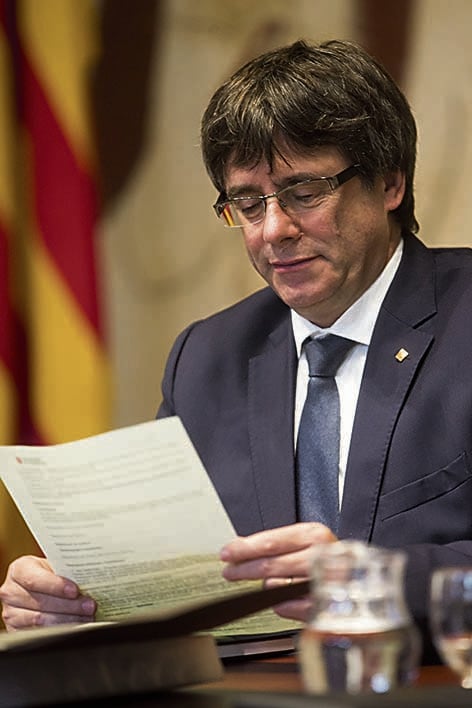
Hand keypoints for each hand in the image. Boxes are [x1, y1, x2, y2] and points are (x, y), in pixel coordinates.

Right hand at [0, 555, 95, 631]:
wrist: (39, 587)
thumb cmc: (49, 574)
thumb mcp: (55, 566)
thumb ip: (67, 571)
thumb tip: (92, 577)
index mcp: (19, 570)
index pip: (34, 579)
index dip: (55, 586)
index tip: (75, 590)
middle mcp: (11, 592)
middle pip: (40, 603)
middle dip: (69, 606)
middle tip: (89, 606)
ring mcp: (12, 613)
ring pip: (41, 621)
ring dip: (68, 620)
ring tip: (86, 617)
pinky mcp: (16, 631)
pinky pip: (39, 634)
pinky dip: (61, 632)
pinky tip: (76, 626)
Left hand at [220, 522, 336, 621]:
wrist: (360, 577)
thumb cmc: (328, 559)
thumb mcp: (304, 542)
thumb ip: (274, 543)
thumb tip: (239, 546)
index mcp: (314, 535)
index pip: (272, 541)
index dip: (246, 548)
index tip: (228, 553)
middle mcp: (321, 556)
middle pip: (272, 564)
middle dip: (245, 568)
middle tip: (230, 572)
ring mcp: (324, 582)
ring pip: (279, 586)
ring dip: (264, 586)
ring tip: (258, 584)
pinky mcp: (325, 606)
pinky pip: (291, 607)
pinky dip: (281, 605)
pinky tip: (277, 601)